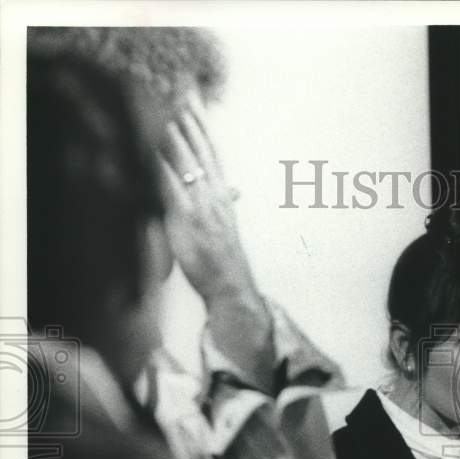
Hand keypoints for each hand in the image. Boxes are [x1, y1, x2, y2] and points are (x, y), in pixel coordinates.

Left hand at [158, 90, 258, 306]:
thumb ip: (224, 203)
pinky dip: (159, 168)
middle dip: (187, 118)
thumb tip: (231, 190)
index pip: (212, 151)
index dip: (201, 124)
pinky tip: (148, 151)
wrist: (231, 287)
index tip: (192, 100)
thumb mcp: (226, 227)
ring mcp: (201, 206)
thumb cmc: (225, 261)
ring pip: (186, 162)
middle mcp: (215, 195)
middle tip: (174, 90)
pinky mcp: (187, 220)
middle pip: (200, 148)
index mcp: (223, 195)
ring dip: (172, 134)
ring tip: (159, 109)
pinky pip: (170, 188)